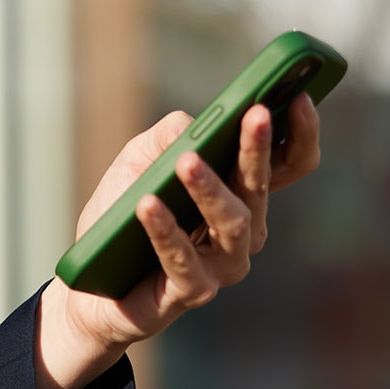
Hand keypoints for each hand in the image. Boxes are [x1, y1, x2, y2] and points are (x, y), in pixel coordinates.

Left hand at [35, 93, 321, 388]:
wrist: (90, 278)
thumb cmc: (123, 213)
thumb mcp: (138, 162)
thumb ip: (166, 137)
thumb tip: (191, 124)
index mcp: (239, 194)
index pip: (286, 165)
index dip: (299, 133)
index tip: (298, 97)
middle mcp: (242, 230)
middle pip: (259, 188)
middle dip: (258, 149)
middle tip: (256, 114)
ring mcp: (222, 265)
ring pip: (230, 223)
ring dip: (209, 189)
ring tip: (185, 161)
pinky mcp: (193, 291)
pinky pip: (183, 259)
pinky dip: (165, 230)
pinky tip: (147, 204)